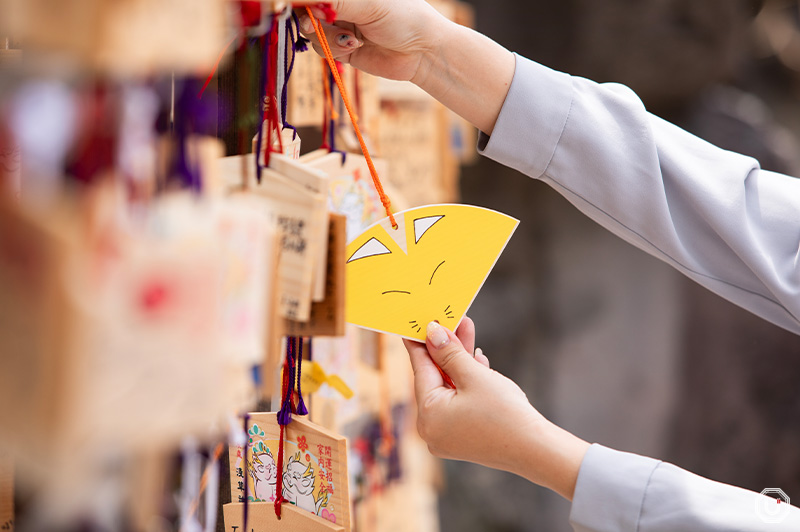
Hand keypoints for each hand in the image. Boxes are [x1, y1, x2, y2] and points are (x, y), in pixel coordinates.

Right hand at [298, 0, 514, 134]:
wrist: (423, 53)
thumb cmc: (403, 17)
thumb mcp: (366, 2)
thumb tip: (301, 2)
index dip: (297, 1)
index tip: (298, 8)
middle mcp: (339, 2)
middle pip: (302, 8)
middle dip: (308, 17)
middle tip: (313, 22)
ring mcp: (337, 22)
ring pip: (308, 29)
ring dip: (326, 36)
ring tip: (351, 39)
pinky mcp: (338, 46)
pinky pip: (319, 47)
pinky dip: (333, 49)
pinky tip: (354, 47)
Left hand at [403, 320, 590, 500]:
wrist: (536, 450)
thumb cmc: (505, 413)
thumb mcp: (473, 375)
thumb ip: (449, 352)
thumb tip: (432, 333)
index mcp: (427, 415)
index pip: (420, 368)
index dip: (421, 341)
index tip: (417, 322)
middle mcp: (430, 428)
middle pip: (435, 377)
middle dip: (447, 348)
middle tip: (452, 320)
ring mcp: (445, 435)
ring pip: (448, 388)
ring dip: (459, 361)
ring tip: (468, 330)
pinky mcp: (461, 437)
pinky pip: (457, 402)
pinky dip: (466, 382)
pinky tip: (478, 360)